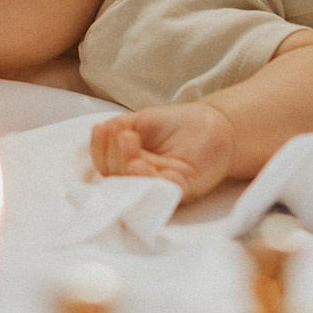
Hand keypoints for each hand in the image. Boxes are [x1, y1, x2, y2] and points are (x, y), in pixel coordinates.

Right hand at [90, 103, 234, 201]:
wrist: (213, 124)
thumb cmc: (175, 125)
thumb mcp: (141, 122)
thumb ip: (120, 128)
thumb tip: (102, 130)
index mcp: (129, 165)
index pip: (105, 164)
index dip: (99, 149)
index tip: (101, 128)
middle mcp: (143, 181)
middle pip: (116, 177)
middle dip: (114, 154)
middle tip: (124, 134)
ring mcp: (162, 187)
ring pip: (136, 184)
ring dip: (126, 163)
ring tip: (128, 140)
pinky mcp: (183, 188)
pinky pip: (163, 190)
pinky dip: (149, 179)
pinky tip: (140, 164)